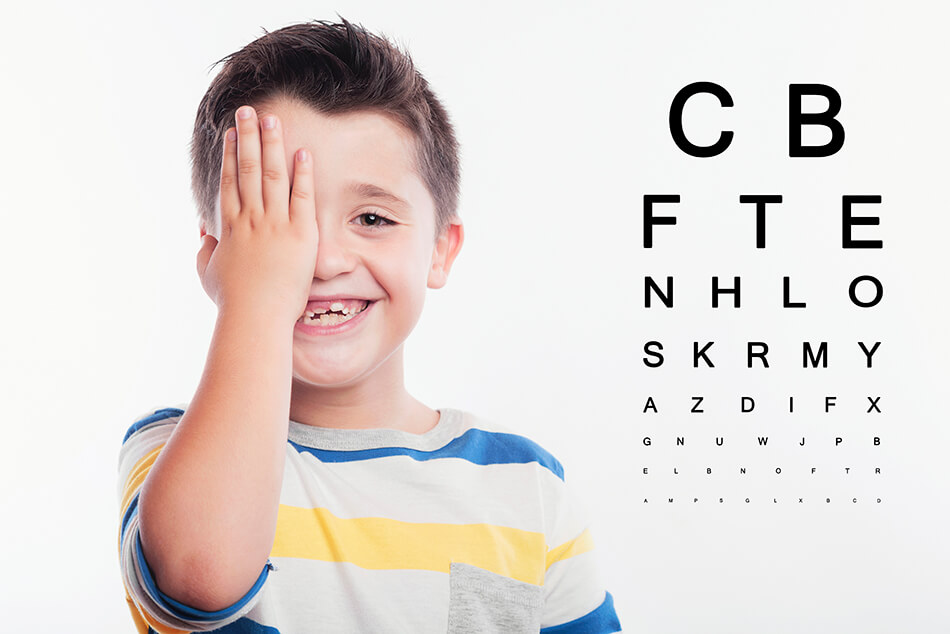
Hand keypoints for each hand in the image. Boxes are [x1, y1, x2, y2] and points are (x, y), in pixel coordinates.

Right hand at [197, 105, 317, 325]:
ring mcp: (274, 225)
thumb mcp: (210, 274)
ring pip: (271, 176)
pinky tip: (302, 152)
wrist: (255, 317)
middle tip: (249, 111)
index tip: (231, 133)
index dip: (229, 154)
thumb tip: (203, 236)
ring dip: (272, 145)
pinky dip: (302, 174)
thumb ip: (205, 251)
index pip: (229, 182)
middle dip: (248, 137)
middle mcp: (250, 220)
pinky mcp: (300, 234)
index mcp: (230, 228)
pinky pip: (302, 197)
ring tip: (272, 119)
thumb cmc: (233, 302)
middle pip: (247, 169)